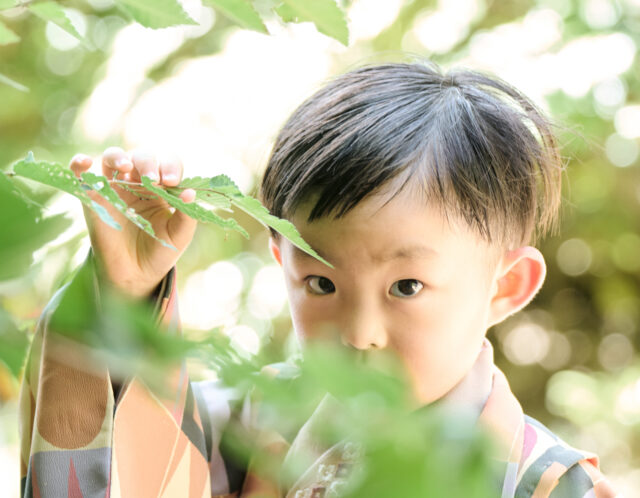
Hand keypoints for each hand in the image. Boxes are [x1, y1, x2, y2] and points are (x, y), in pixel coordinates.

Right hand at [70, 147, 197, 297]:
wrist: (136, 274)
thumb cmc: (160, 249)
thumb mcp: (179, 234)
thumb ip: (187, 215)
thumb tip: (191, 193)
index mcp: (162, 187)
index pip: (167, 164)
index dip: (170, 167)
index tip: (172, 182)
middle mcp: (138, 182)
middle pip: (141, 158)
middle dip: (148, 163)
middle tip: (153, 180)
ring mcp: (114, 188)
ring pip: (112, 158)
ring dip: (118, 157)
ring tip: (126, 167)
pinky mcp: (92, 198)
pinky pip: (82, 175)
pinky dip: (79, 164)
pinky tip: (85, 163)